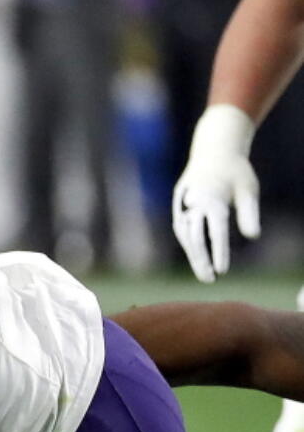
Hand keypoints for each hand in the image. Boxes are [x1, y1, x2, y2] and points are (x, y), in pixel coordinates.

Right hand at [172, 104, 259, 282]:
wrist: (213, 151)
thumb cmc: (235, 172)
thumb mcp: (248, 189)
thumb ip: (249, 213)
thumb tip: (252, 237)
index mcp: (213, 198)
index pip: (215, 231)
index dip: (218, 252)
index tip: (222, 271)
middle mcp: (195, 202)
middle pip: (195, 237)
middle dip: (201, 260)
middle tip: (209, 280)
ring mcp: (184, 203)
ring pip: (185, 234)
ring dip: (192, 255)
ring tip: (203, 273)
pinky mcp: (179, 205)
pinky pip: (181, 228)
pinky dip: (188, 244)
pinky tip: (196, 257)